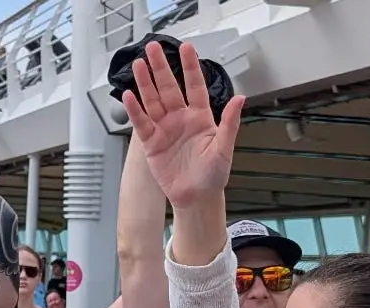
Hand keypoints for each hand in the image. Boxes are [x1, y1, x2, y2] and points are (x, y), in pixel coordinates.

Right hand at [120, 40, 243, 207]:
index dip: (189, 67)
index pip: (194, 86)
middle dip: (160, 68)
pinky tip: (129, 96)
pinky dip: (135, 110)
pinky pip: (141, 123)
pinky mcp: (152, 144)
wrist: (196, 197)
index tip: (186, 48)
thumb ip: (230, 123)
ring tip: (138, 65)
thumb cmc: (213, 175)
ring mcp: (165, 129)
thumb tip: (240, 99)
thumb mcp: (224, 148)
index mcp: (200, 117)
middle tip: (153, 48)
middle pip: (168, 88)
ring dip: (145, 83)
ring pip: (153, 101)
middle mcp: (181, 119)